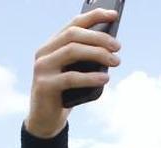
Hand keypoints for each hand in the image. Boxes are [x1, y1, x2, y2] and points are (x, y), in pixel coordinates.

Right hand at [27, 8, 121, 136]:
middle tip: (118, 47)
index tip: (114, 15)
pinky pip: (70, 77)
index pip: (74, 24)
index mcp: (53, 45)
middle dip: (99, 38)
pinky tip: (105, 79)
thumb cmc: (66, 93)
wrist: (46, 119)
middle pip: (74, 35)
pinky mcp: (44, 85)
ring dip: (98, 54)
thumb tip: (112, 48)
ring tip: (116, 61)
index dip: (94, 16)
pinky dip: (90, 77)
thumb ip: (87, 60)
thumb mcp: (77, 72)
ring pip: (72, 51)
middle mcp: (45, 52)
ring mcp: (42, 68)